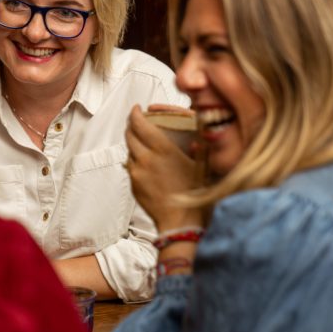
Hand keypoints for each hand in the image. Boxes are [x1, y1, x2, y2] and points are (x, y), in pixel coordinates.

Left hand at [125, 104, 204, 230]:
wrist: (180, 223)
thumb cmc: (195, 194)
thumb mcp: (203, 167)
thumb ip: (201, 148)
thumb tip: (199, 134)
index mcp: (163, 150)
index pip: (140, 124)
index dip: (136, 114)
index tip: (137, 108)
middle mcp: (146, 158)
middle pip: (129, 135)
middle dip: (132, 125)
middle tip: (138, 121)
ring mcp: (137, 172)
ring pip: (129, 151)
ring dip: (133, 143)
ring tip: (142, 142)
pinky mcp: (133, 184)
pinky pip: (131, 167)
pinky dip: (135, 160)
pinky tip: (146, 162)